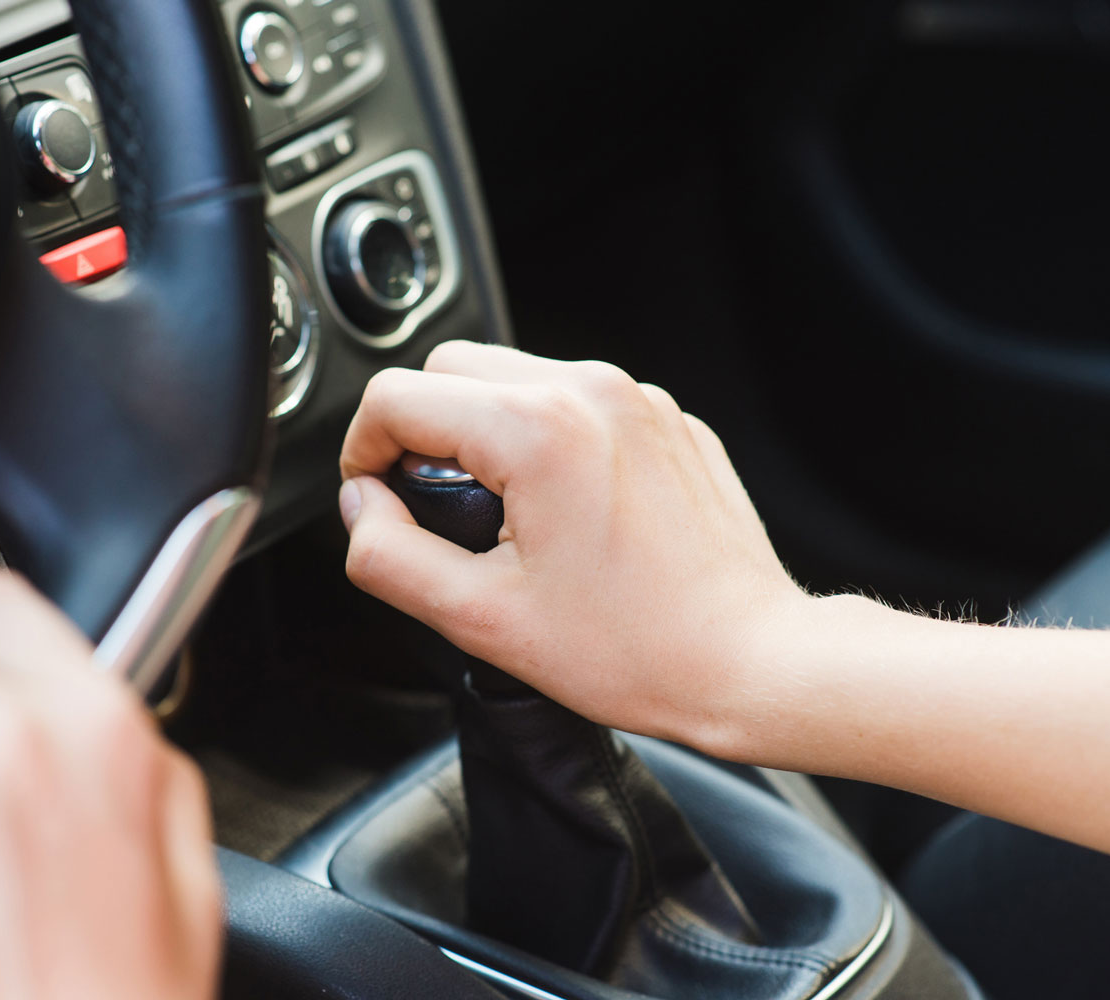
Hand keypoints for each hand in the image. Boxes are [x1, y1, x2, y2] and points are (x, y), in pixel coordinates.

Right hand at [339, 342, 806, 748]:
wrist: (749, 659)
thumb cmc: (638, 648)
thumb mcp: (482, 619)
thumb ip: (391, 557)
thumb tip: (360, 510)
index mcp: (537, 428)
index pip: (397, 397)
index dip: (363, 453)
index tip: (379, 503)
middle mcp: (590, 390)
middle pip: (451, 367)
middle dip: (423, 431)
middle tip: (439, 512)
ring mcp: (637, 398)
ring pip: (514, 376)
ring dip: (485, 431)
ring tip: (506, 518)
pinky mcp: (667, 418)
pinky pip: (576, 400)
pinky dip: (548, 438)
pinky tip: (566, 514)